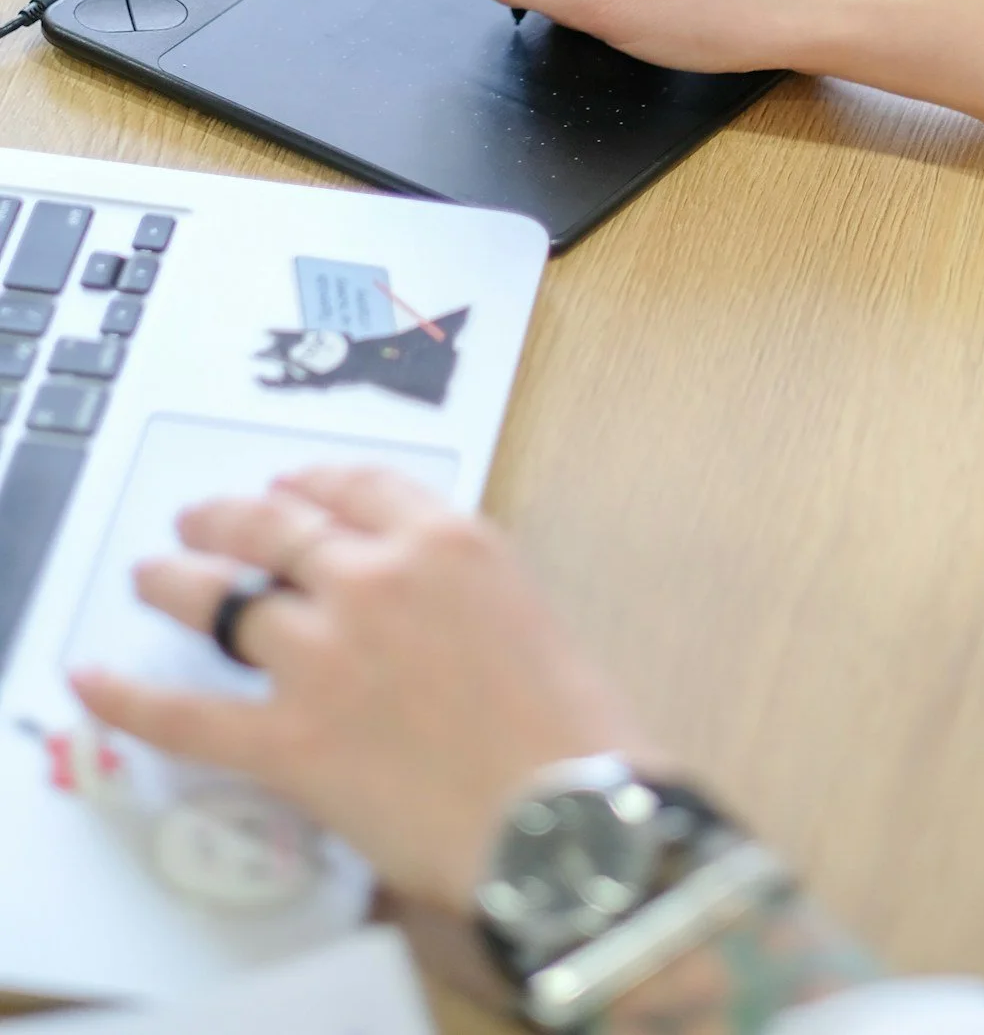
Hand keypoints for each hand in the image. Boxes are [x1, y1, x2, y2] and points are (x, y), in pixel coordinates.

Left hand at [71, 467, 656, 911]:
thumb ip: (451, 584)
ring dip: (177, 581)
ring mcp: (323, 655)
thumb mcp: (522, 607)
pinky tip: (95, 680)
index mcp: (443, 539)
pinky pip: (191, 715)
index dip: (307, 484)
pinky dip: (132, 698)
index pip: (353, 486)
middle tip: (201, 520)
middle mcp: (373, 577)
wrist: (564, 818)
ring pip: (224, 601)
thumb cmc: (568, 726)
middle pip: (275, 527)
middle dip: (229, 519)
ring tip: (153, 575)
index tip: (286, 489)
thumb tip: (400, 597)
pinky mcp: (290, 740)